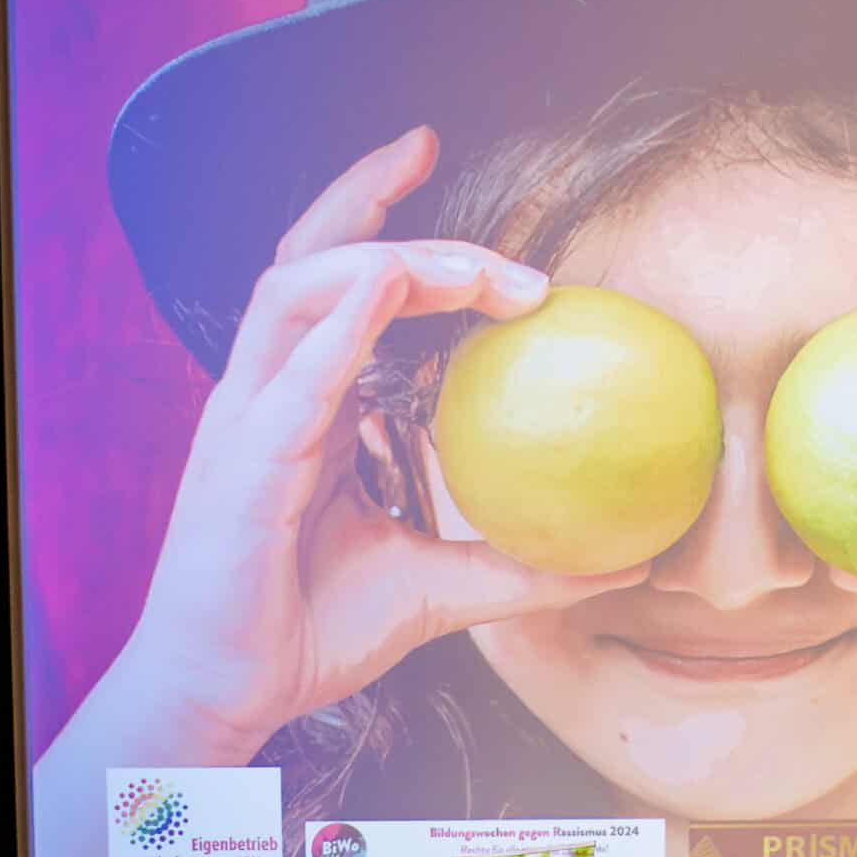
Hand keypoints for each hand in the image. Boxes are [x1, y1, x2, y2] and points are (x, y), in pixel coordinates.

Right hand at [101, 126, 649, 762]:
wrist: (231, 695)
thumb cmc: (312, 630)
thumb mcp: (440, 591)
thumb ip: (520, 566)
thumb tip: (626, 561)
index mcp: (303, 403)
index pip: (336, 278)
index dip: (380, 212)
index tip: (440, 161)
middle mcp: (268, 392)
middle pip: (313, 258)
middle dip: (386, 209)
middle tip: (494, 231)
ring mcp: (248, 419)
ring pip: (297, 288)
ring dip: (388, 260)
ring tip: (474, 271)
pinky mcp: (242, 462)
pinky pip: (292, 375)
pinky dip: (342, 324)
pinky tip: (392, 291)